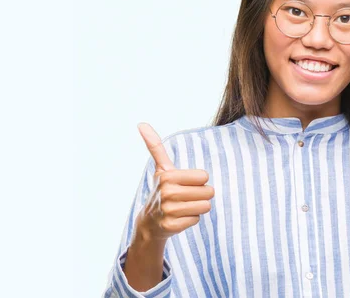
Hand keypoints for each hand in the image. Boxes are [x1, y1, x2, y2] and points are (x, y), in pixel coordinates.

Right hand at [135, 123, 214, 241]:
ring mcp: (169, 211)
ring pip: (205, 206)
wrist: (150, 221)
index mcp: (168, 176)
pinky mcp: (172, 226)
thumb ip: (155, 146)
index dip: (198, 181)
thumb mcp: (161, 168)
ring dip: (197, 207)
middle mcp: (167, 193)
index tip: (184, 184)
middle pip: (208, 192)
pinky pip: (197, 219)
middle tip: (185, 197)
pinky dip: (191, 219)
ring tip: (183, 207)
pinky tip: (179, 218)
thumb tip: (141, 123)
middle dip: (200, 195)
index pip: (204, 176)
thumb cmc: (162, 190)